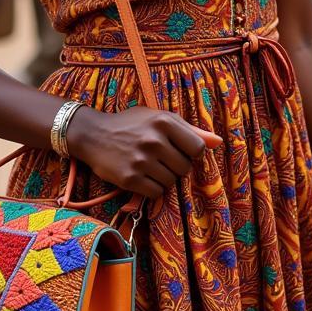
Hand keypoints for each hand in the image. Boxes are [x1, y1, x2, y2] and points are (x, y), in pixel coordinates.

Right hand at [66, 105, 207, 198]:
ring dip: (163, 178)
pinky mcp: (130, 178)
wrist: (93, 134)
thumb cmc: (130, 124)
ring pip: (171, 182)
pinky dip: (151, 188)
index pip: (198, 148)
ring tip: (148, 166)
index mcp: (164, 121)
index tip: (179, 151)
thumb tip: (218, 141)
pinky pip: (156, 193)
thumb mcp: (157, 118)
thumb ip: (189, 130)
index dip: (191, 153)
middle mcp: (154, 140)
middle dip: (176, 166)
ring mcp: (141, 160)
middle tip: (160, 159)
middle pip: (185, 168)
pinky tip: (141, 176)